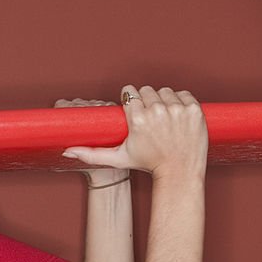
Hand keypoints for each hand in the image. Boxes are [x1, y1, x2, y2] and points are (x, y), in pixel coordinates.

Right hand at [61, 86, 208, 180]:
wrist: (179, 171)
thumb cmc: (147, 164)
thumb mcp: (118, 158)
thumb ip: (90, 153)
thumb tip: (67, 151)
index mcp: (137, 120)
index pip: (130, 92)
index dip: (130, 100)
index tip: (133, 108)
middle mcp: (158, 112)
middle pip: (147, 90)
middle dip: (146, 101)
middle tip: (149, 118)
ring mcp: (178, 110)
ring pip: (165, 91)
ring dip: (163, 100)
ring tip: (162, 118)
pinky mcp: (194, 109)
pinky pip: (183, 94)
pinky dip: (180, 102)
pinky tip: (176, 117)